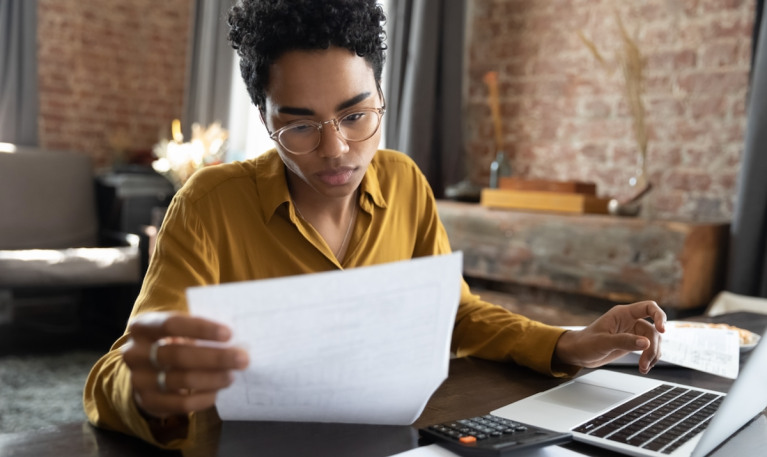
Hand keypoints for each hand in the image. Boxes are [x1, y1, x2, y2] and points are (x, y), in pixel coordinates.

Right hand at [121, 312, 248, 418]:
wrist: (147, 373)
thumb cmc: (171, 343)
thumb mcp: (177, 330)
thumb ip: (198, 330)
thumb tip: (236, 335)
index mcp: (143, 327)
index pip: (171, 324)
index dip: (201, 329)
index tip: (228, 334)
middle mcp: (135, 352)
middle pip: (179, 355)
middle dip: (215, 357)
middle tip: (242, 359)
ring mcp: (139, 379)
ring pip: (181, 380)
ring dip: (212, 378)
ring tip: (232, 376)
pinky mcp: (147, 401)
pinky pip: (180, 404)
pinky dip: (203, 398)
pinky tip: (217, 392)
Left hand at [554, 301, 665, 373]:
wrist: (578, 353)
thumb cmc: (585, 343)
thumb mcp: (603, 342)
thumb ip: (624, 341)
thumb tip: (645, 343)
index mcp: (622, 314)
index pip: (648, 307)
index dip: (659, 316)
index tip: (662, 330)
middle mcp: (630, 321)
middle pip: (653, 330)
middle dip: (652, 347)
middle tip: (645, 362)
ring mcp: (632, 332)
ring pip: (653, 341)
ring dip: (652, 355)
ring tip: (644, 368)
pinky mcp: (632, 343)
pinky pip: (648, 349)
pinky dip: (649, 358)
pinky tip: (644, 367)